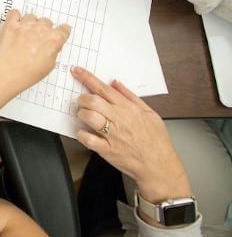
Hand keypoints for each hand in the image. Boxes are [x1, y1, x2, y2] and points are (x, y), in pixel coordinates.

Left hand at [0, 10, 70, 91]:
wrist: (7, 73)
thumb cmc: (27, 73)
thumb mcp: (49, 66)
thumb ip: (53, 51)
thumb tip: (52, 47)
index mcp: (54, 39)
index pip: (64, 29)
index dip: (61, 32)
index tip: (59, 33)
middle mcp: (41, 29)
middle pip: (47, 21)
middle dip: (44, 29)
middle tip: (38, 38)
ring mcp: (25, 26)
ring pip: (31, 17)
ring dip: (30, 23)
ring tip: (26, 33)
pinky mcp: (11, 25)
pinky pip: (14, 13)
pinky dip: (15, 17)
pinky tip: (15, 24)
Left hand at [71, 66, 190, 204]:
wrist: (160, 165)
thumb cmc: (157, 141)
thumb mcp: (150, 113)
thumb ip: (131, 97)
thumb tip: (116, 83)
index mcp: (128, 108)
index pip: (103, 88)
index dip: (87, 78)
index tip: (76, 71)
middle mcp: (119, 119)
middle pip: (92, 100)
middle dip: (82, 98)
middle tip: (81, 101)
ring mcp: (112, 135)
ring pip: (89, 116)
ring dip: (82, 114)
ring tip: (84, 116)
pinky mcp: (107, 150)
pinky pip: (88, 139)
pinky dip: (81, 134)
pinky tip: (84, 133)